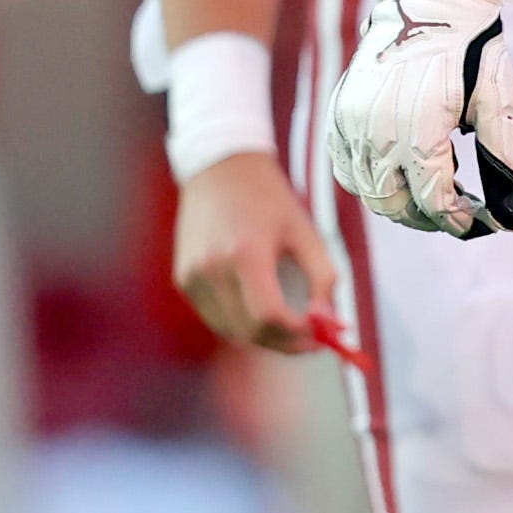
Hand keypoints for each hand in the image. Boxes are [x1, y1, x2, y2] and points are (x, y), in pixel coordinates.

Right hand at [174, 152, 335, 352]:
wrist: (220, 169)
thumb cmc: (269, 200)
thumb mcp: (306, 232)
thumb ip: (323, 278)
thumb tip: (329, 322)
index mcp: (245, 253)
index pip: (269, 316)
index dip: (297, 335)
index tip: (320, 336)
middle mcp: (212, 268)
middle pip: (249, 331)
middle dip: (284, 343)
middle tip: (311, 341)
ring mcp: (192, 276)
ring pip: (230, 331)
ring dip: (263, 337)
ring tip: (289, 324)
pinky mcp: (183, 279)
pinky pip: (215, 317)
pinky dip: (240, 322)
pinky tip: (259, 307)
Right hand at [328, 0, 512, 235]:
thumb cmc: (472, 48)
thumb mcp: (499, 97)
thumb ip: (505, 155)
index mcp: (420, 125)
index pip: (432, 198)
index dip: (455, 219)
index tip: (473, 222)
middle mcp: (378, 128)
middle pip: (394, 203)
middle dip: (427, 218)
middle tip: (454, 214)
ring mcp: (351, 121)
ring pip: (367, 191)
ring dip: (399, 203)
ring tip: (430, 194)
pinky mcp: (338, 113)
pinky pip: (344, 168)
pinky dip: (367, 183)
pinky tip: (395, 176)